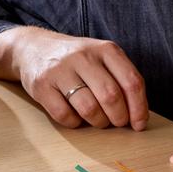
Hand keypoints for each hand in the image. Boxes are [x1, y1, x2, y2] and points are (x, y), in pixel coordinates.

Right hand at [0, 26, 147, 130]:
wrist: (33, 47)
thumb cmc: (76, 59)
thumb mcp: (100, 57)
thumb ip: (120, 78)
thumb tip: (138, 115)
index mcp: (105, 49)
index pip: (131, 81)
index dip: (139, 108)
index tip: (139, 124)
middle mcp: (83, 56)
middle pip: (111, 97)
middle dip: (119, 118)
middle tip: (117, 123)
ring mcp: (60, 70)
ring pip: (89, 109)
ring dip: (98, 122)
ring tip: (98, 120)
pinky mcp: (42, 85)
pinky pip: (65, 115)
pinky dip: (75, 123)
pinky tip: (76, 116)